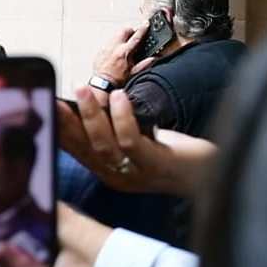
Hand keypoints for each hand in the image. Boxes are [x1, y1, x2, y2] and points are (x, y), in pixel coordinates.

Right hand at [59, 88, 213, 196]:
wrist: (219, 176)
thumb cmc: (177, 155)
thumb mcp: (141, 141)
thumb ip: (116, 130)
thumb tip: (93, 103)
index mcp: (110, 171)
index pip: (78, 150)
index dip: (61, 130)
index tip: (47, 107)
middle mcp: (118, 176)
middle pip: (85, 149)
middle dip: (67, 122)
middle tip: (55, 99)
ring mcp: (136, 174)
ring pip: (104, 145)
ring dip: (91, 116)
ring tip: (84, 90)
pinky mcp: (156, 166)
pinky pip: (131, 142)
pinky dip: (122, 118)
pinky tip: (118, 98)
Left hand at [91, 23, 153, 87]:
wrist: (102, 84)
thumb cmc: (116, 80)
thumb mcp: (134, 73)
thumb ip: (144, 64)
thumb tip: (153, 58)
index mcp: (124, 52)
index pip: (136, 36)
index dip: (143, 29)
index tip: (146, 24)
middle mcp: (114, 48)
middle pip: (123, 31)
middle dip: (130, 30)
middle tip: (134, 35)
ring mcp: (106, 48)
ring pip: (115, 35)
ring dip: (122, 37)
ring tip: (126, 44)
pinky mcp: (100, 51)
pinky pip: (108, 43)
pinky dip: (114, 44)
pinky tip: (116, 51)